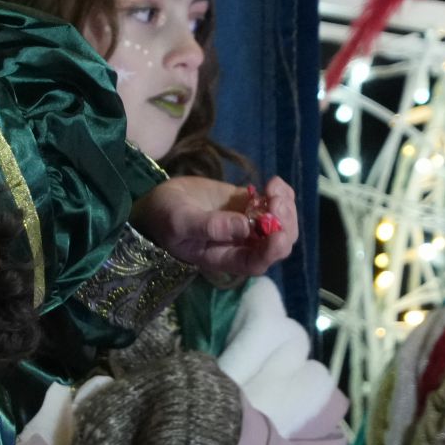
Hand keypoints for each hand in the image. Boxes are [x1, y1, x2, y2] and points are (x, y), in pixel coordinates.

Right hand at [136, 177, 298, 276]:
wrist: (159, 203)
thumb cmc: (163, 219)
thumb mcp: (180, 223)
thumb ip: (210, 227)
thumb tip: (245, 226)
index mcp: (225, 257)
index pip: (255, 262)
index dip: (271, 252)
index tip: (277, 235)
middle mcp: (242, 245)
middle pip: (277, 244)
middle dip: (283, 224)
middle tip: (275, 201)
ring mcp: (248, 224)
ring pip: (282, 223)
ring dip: (286, 207)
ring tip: (273, 188)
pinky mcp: (249, 205)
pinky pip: (275, 203)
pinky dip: (281, 193)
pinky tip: (272, 182)